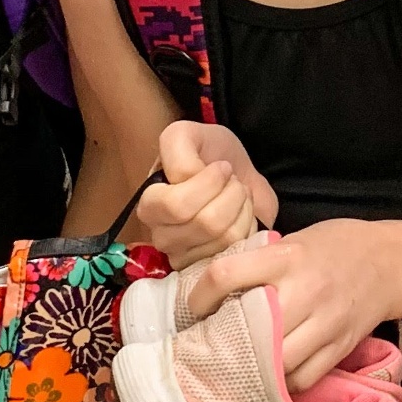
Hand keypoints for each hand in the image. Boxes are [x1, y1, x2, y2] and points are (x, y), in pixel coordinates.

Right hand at [139, 119, 276, 266]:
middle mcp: (163, 236)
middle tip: (233, 181)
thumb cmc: (210, 154)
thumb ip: (177, 146)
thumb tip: (187, 177)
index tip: (221, 167)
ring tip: (239, 195)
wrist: (238, 174)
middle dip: (231, 193)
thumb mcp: (187, 134)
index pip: (176, 206)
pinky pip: (241, 249)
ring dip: (243, 207)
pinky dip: (250, 226)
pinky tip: (243, 215)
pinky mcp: (213, 267)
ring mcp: (188, 257)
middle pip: (206, 223)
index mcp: (150, 205)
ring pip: (226, 237)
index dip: (207, 184)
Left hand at [186, 218, 394, 390]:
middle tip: (210, 343)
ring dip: (253, 367)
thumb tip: (215, 291)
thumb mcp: (293, 241)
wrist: (390, 263)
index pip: (226, 275)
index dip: (199, 296)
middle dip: (223, 340)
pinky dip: (282, 382)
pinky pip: (302, 378)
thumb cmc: (335, 247)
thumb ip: (259, 264)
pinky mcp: (340, 348)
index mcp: (286, 258)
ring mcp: (325, 324)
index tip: (195, 307)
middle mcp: (305, 291)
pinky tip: (272, 375)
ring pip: (276, 362)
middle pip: (249, 329)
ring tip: (240, 363)